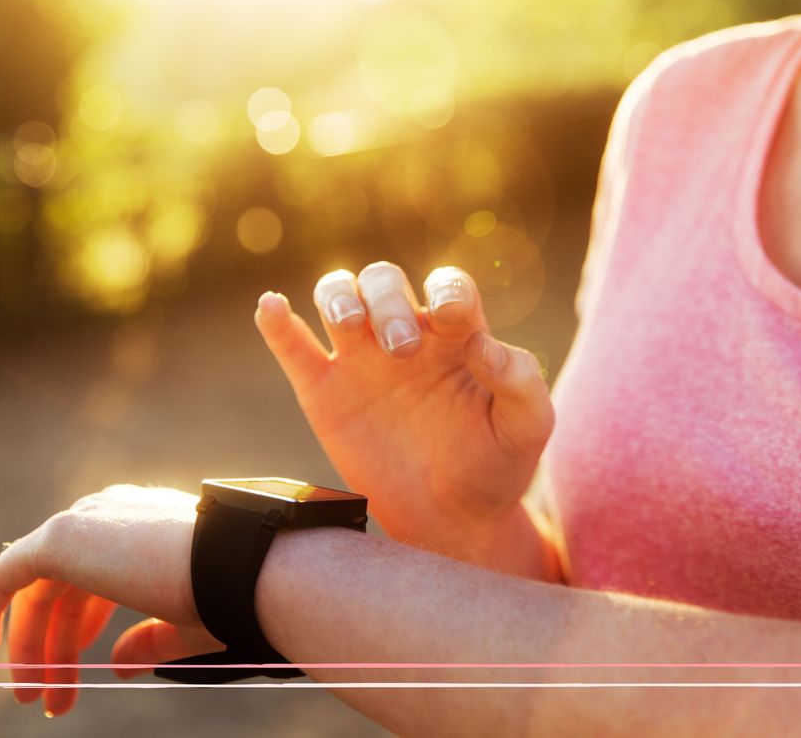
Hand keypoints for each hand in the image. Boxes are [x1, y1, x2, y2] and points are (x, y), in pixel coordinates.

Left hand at [0, 485, 221, 716]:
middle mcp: (114, 514)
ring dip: (30, 643)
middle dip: (52, 645)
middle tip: (46, 697)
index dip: (78, 626)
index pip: (95, 575)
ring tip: (29, 695)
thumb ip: (149, 640)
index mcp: (146, 525)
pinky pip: (6, 574)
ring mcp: (87, 521)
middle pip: (63, 585)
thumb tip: (118, 664)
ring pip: (37, 587)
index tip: (73, 670)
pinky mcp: (61, 538)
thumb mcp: (185, 622)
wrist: (237, 569)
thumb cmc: (229, 595)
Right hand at [254, 262, 553, 557]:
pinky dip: (277, 323)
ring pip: (337, 293)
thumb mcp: (528, 426)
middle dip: (388, 301)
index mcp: (457, 334)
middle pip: (383, 280)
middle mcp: (407, 334)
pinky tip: (272, 306)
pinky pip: (293, 347)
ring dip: (338, 295)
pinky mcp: (324, 393)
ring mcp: (361, 360)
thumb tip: (483, 344)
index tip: (450, 317)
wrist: (454, 520)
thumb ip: (520, 380)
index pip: (448, 284)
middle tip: (402, 349)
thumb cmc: (497, 465)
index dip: (446, 288)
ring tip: (350, 324)